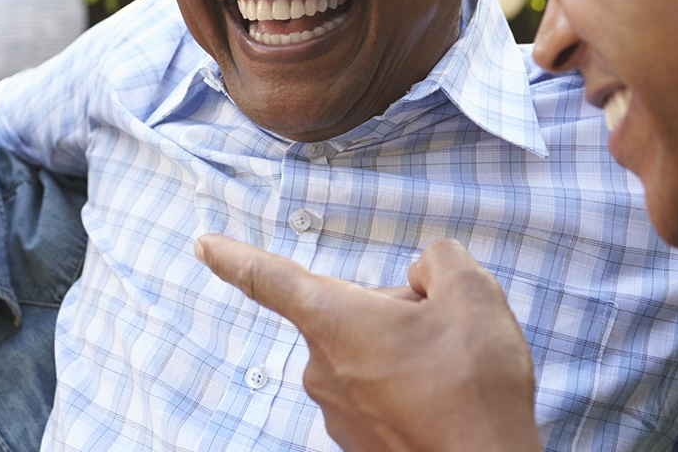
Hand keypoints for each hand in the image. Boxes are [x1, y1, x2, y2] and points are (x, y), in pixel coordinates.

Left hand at [195, 235, 541, 451]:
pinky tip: (444, 401)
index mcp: (334, 321)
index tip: (204, 245)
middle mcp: (322, 369)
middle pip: (351, 312)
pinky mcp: (359, 444)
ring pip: (369, 354)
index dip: (234, 256)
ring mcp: (338, 413)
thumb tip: (425, 271)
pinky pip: (380, 394)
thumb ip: (439, 259)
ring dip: (406, 352)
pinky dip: (411, 390)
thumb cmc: (474, 391)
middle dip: (395, 311)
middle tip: (444, 333)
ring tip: (451, 377)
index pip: (268, 278)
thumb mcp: (471, 294)